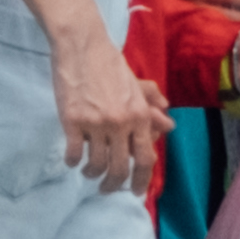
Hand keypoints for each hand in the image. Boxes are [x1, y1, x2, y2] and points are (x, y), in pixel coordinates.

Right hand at [47, 16, 164, 189]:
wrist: (82, 46)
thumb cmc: (109, 65)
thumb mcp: (135, 86)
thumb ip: (152, 107)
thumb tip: (168, 125)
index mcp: (139, 115)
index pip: (146, 158)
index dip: (142, 180)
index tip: (136, 192)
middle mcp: (121, 122)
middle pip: (120, 168)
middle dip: (113, 185)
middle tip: (107, 188)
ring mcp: (95, 122)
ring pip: (96, 164)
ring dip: (92, 174)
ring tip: (88, 172)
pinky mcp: (72, 120)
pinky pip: (73, 153)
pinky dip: (73, 162)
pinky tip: (72, 160)